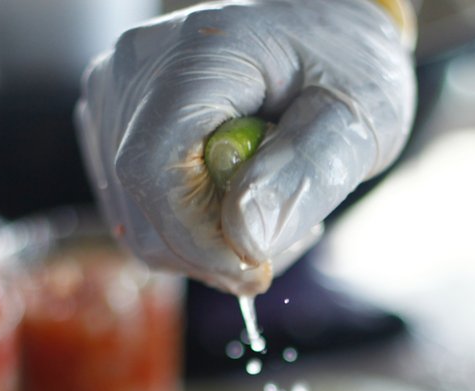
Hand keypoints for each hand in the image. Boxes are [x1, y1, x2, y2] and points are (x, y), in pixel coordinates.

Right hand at [76, 0, 415, 295]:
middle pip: (141, 208)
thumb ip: (307, 173)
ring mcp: (116, 100)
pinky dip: (193, 233)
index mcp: (195, 55)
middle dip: (213, 250)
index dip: (200, 242)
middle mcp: (133, 72)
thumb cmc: (348, 66)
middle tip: (285, 234)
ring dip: (207, 246)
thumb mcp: (357, 118)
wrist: (328, 36)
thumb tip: (246, 237)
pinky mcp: (116, 129)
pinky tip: (239, 201)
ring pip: (137, 224)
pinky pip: (140, 217)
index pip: (154, 172)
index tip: (258, 269)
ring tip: (270, 208)